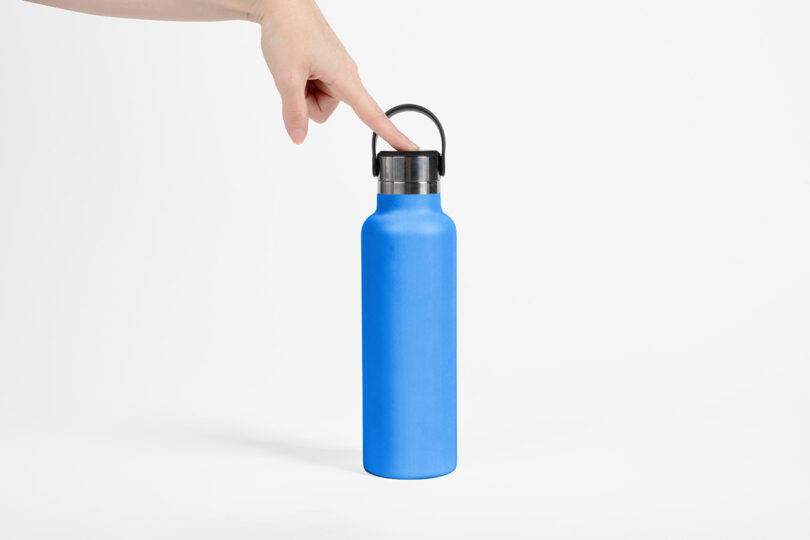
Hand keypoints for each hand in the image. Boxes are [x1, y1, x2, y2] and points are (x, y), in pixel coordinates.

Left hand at [252, 0, 417, 149]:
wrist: (282, 4)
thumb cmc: (289, 32)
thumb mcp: (287, 77)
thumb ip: (295, 112)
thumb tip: (299, 138)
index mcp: (345, 77)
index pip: (373, 115)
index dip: (392, 134)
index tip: (410, 148)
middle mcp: (344, 76)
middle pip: (324, 111)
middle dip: (305, 101)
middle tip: (295, 75)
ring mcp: (333, 71)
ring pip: (315, 101)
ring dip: (300, 90)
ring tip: (295, 64)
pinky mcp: (324, 67)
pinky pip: (312, 88)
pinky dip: (300, 81)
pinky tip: (295, 62)